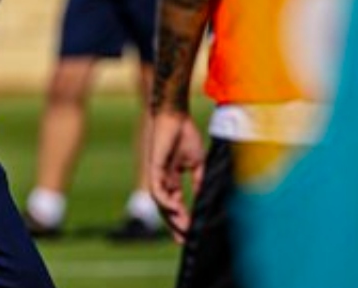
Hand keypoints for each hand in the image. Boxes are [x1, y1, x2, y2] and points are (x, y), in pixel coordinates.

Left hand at [146, 108, 204, 241]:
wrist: (176, 116)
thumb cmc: (184, 135)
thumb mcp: (196, 163)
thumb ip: (198, 180)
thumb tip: (203, 196)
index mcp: (171, 179)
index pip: (174, 204)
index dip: (181, 219)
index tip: (189, 233)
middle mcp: (162, 179)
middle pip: (166, 208)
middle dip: (175, 225)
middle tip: (183, 240)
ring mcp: (157, 175)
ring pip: (161, 203)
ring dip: (171, 217)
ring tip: (182, 229)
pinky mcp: (153, 168)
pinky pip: (157, 190)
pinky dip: (165, 201)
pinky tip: (175, 208)